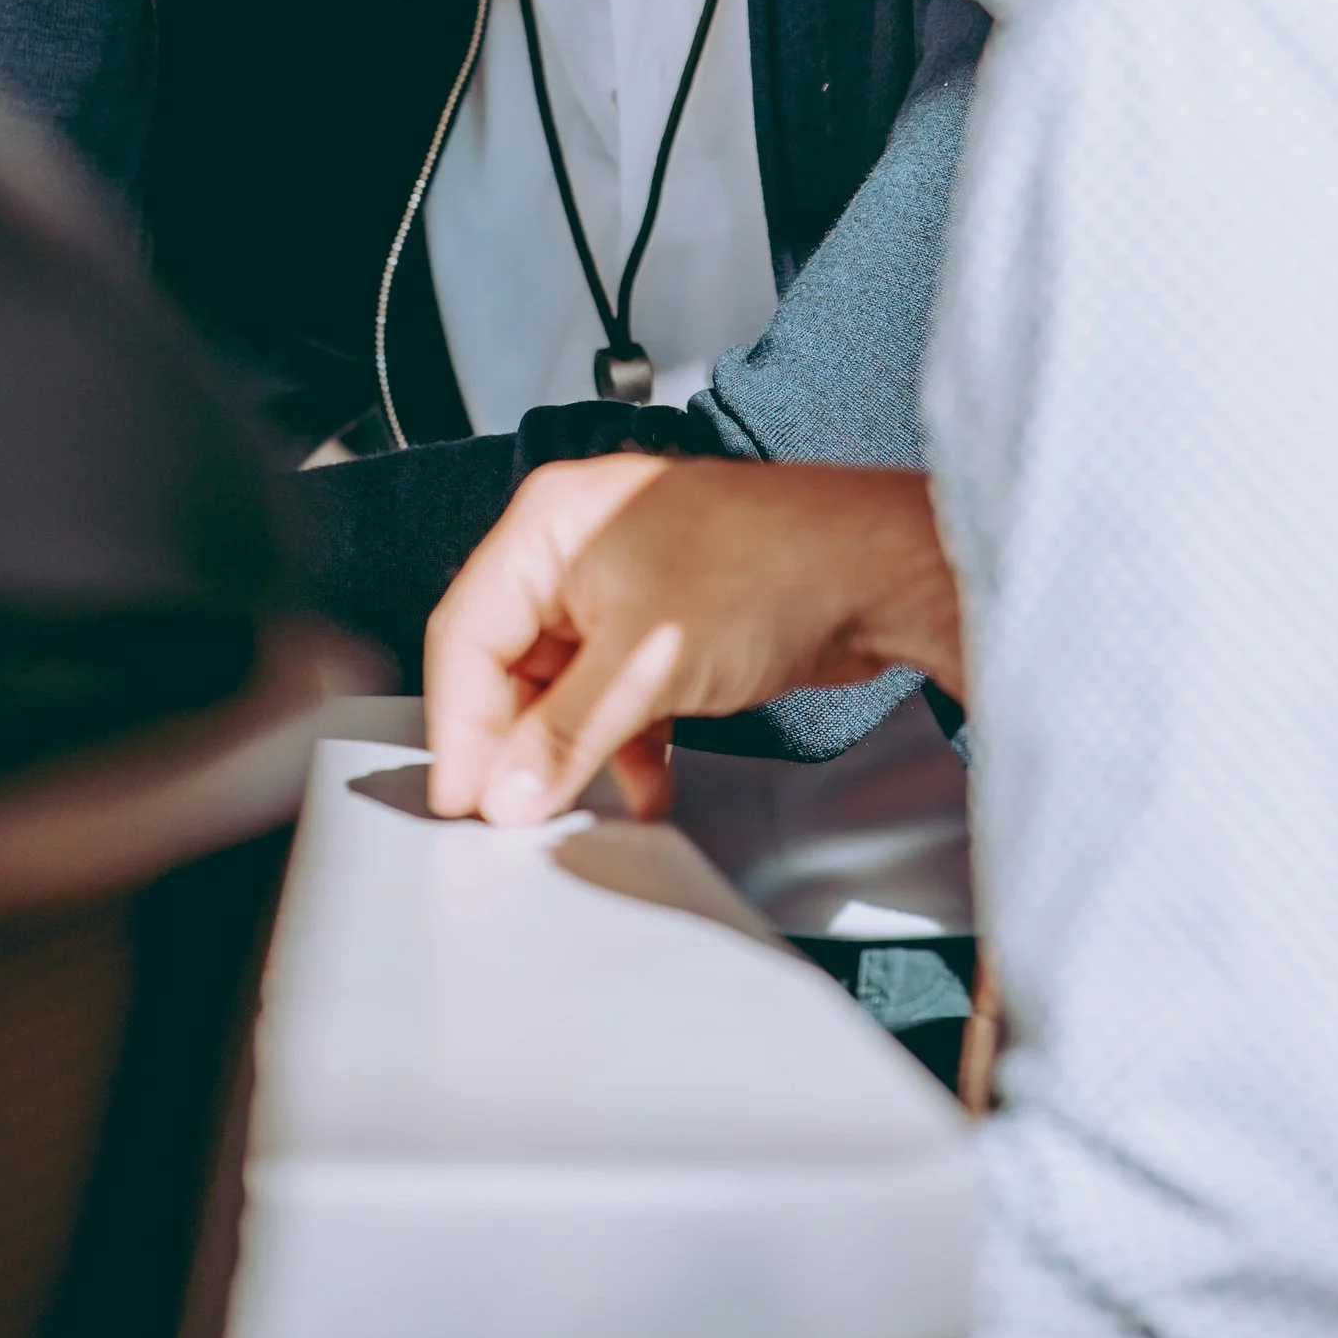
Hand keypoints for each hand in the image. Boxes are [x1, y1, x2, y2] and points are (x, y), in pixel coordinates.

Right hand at [425, 455, 963, 827]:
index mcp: (553, 524)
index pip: (468, 631)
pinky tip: (644, 786)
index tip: (462, 798)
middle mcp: (581, 546)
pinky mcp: (670, 622)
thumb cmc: (775, 565)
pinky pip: (619, 692)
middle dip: (517, 742)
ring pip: (566, 684)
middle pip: (511, 661)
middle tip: (511, 813)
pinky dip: (625, 742)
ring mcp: (628, 583)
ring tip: (573, 805)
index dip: (459, 724)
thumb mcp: (644, 664)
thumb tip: (508, 790)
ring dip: (572, 750)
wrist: (879, 570)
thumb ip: (563, 734)